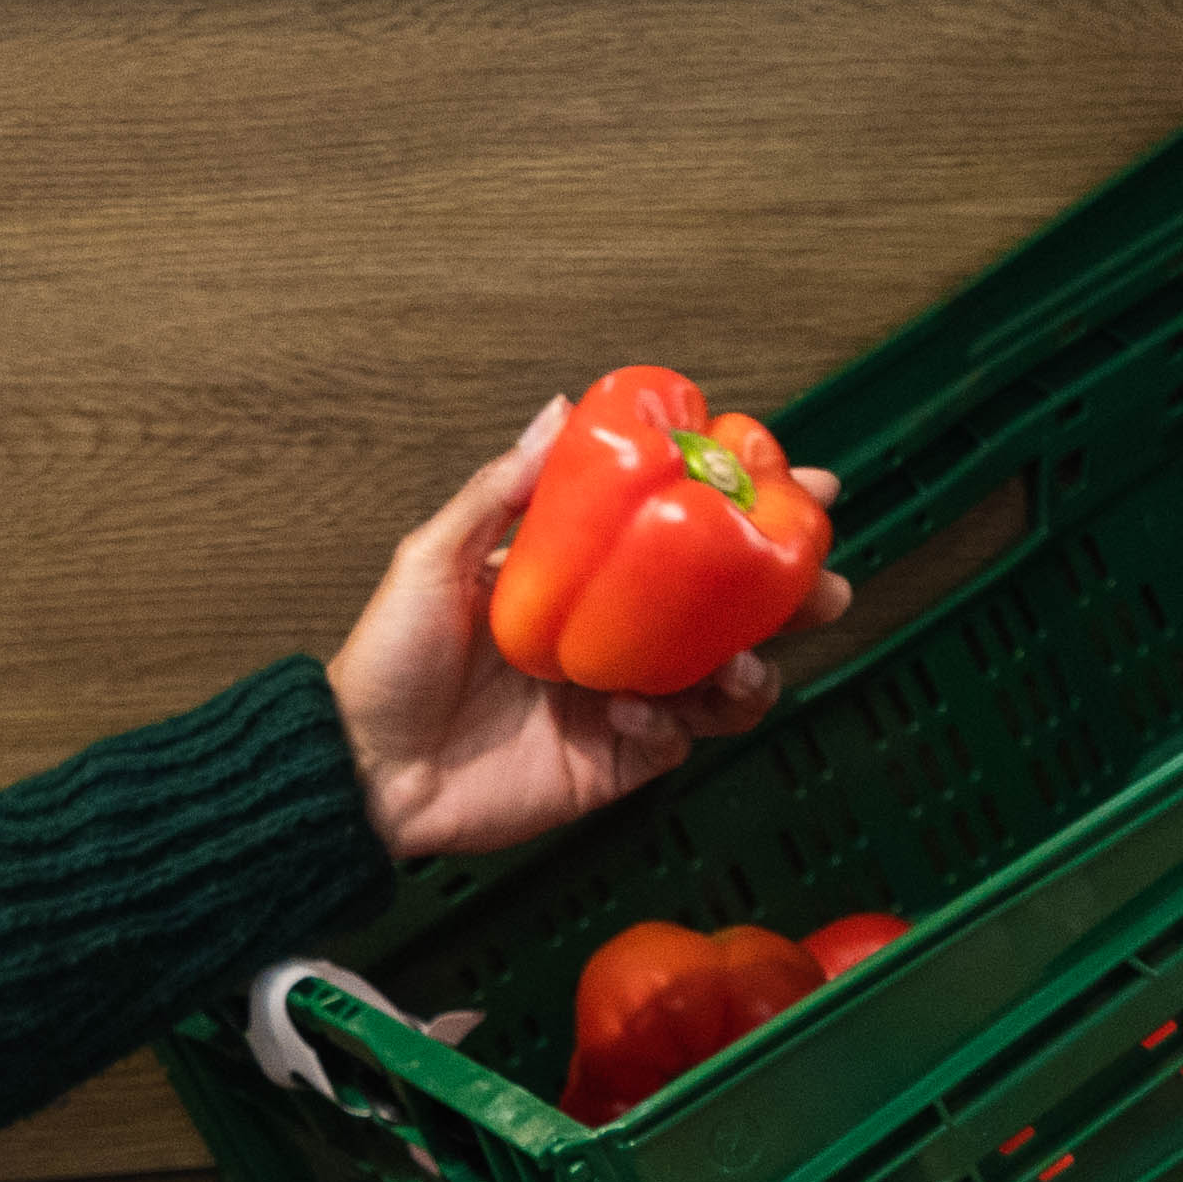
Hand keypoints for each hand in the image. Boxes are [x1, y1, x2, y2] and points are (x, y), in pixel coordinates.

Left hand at [327, 394, 797, 870]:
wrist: (360, 771)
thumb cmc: (385, 663)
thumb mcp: (434, 558)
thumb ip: (501, 492)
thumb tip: (557, 410)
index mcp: (581, 582)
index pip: (677, 538)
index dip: (740, 512)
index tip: (797, 486)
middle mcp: (613, 639)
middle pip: (724, 613)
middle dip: (787, 599)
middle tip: (822, 586)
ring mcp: (619, 702)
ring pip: (720, 682)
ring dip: (748, 671)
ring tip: (739, 665)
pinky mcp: (613, 762)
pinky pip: (674, 741)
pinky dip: (670, 725)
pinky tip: (628, 714)